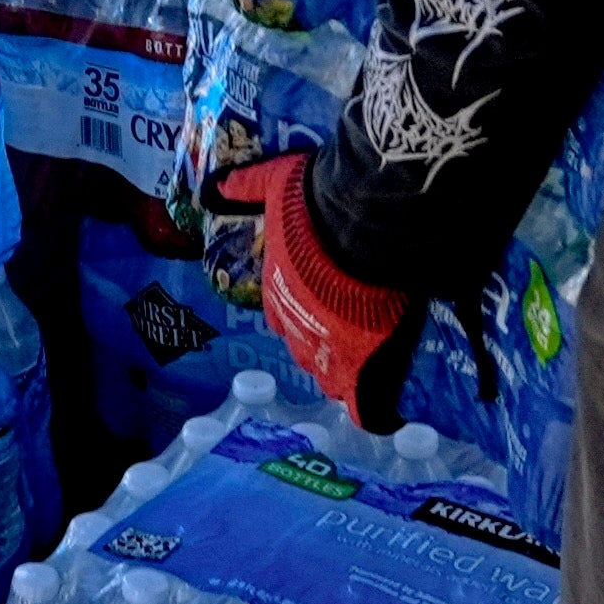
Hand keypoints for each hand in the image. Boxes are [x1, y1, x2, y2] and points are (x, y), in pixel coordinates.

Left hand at [208, 148, 414, 432]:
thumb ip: (248, 187)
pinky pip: (368, 402)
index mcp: (277, 287)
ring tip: (366, 368)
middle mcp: (295, 325)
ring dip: (345, 370)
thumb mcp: (274, 185)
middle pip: (303, 346)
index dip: (297, 311)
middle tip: (346, 335)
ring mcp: (329, 350)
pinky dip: (375, 411)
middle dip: (320, 344)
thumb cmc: (315, 204)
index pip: (279, 313)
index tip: (314, 304)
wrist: (356, 222)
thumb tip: (218, 184)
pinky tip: (385, 419)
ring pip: (332, 374)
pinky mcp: (365, 365)